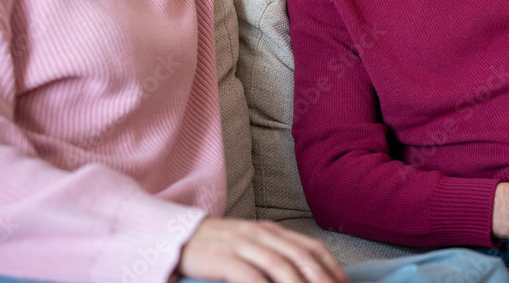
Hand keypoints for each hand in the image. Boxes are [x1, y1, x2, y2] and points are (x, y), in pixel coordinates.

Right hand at [178, 218, 347, 282]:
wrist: (175, 236)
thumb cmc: (216, 246)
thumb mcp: (250, 244)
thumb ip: (275, 253)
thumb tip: (302, 273)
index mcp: (272, 230)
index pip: (312, 248)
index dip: (333, 268)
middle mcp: (262, 234)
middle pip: (302, 258)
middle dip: (323, 281)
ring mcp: (243, 243)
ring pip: (281, 266)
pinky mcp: (223, 256)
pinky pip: (250, 275)